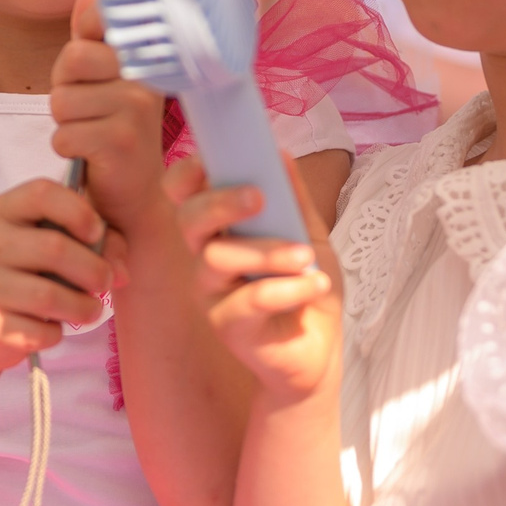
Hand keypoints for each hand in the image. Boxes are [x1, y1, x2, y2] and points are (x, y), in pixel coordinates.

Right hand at [0, 178, 115, 370]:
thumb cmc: (29, 274)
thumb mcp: (56, 244)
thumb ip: (97, 242)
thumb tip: (121, 272)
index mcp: (0, 211)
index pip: (41, 193)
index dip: (78, 211)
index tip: (97, 232)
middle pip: (53, 247)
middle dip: (92, 268)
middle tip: (106, 281)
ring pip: (46, 295)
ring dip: (82, 306)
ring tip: (91, 309)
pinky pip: (35, 331)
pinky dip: (55, 333)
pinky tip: (55, 328)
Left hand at [50, 0, 172, 248]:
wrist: (134, 199)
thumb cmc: (113, 134)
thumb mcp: (103, 81)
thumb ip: (93, 37)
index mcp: (144, 57)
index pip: (99, 19)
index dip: (84, 44)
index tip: (96, 72)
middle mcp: (145, 78)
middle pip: (72, 58)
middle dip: (65, 89)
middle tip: (88, 111)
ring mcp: (136, 108)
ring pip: (62, 100)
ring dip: (65, 123)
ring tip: (92, 134)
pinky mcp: (120, 140)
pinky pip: (63, 133)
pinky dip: (68, 148)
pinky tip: (93, 156)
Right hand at [171, 158, 339, 405]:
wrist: (320, 351)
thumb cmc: (307, 288)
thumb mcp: (310, 237)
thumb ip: (294, 201)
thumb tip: (278, 154)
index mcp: (222, 230)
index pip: (185, 195)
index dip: (188, 173)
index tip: (211, 160)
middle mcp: (206, 258)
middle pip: (189, 220)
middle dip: (220, 203)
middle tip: (259, 196)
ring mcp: (211, 294)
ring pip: (217, 258)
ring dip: (267, 251)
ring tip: (306, 257)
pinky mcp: (226, 326)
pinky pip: (250, 299)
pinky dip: (288, 287)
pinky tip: (315, 286)